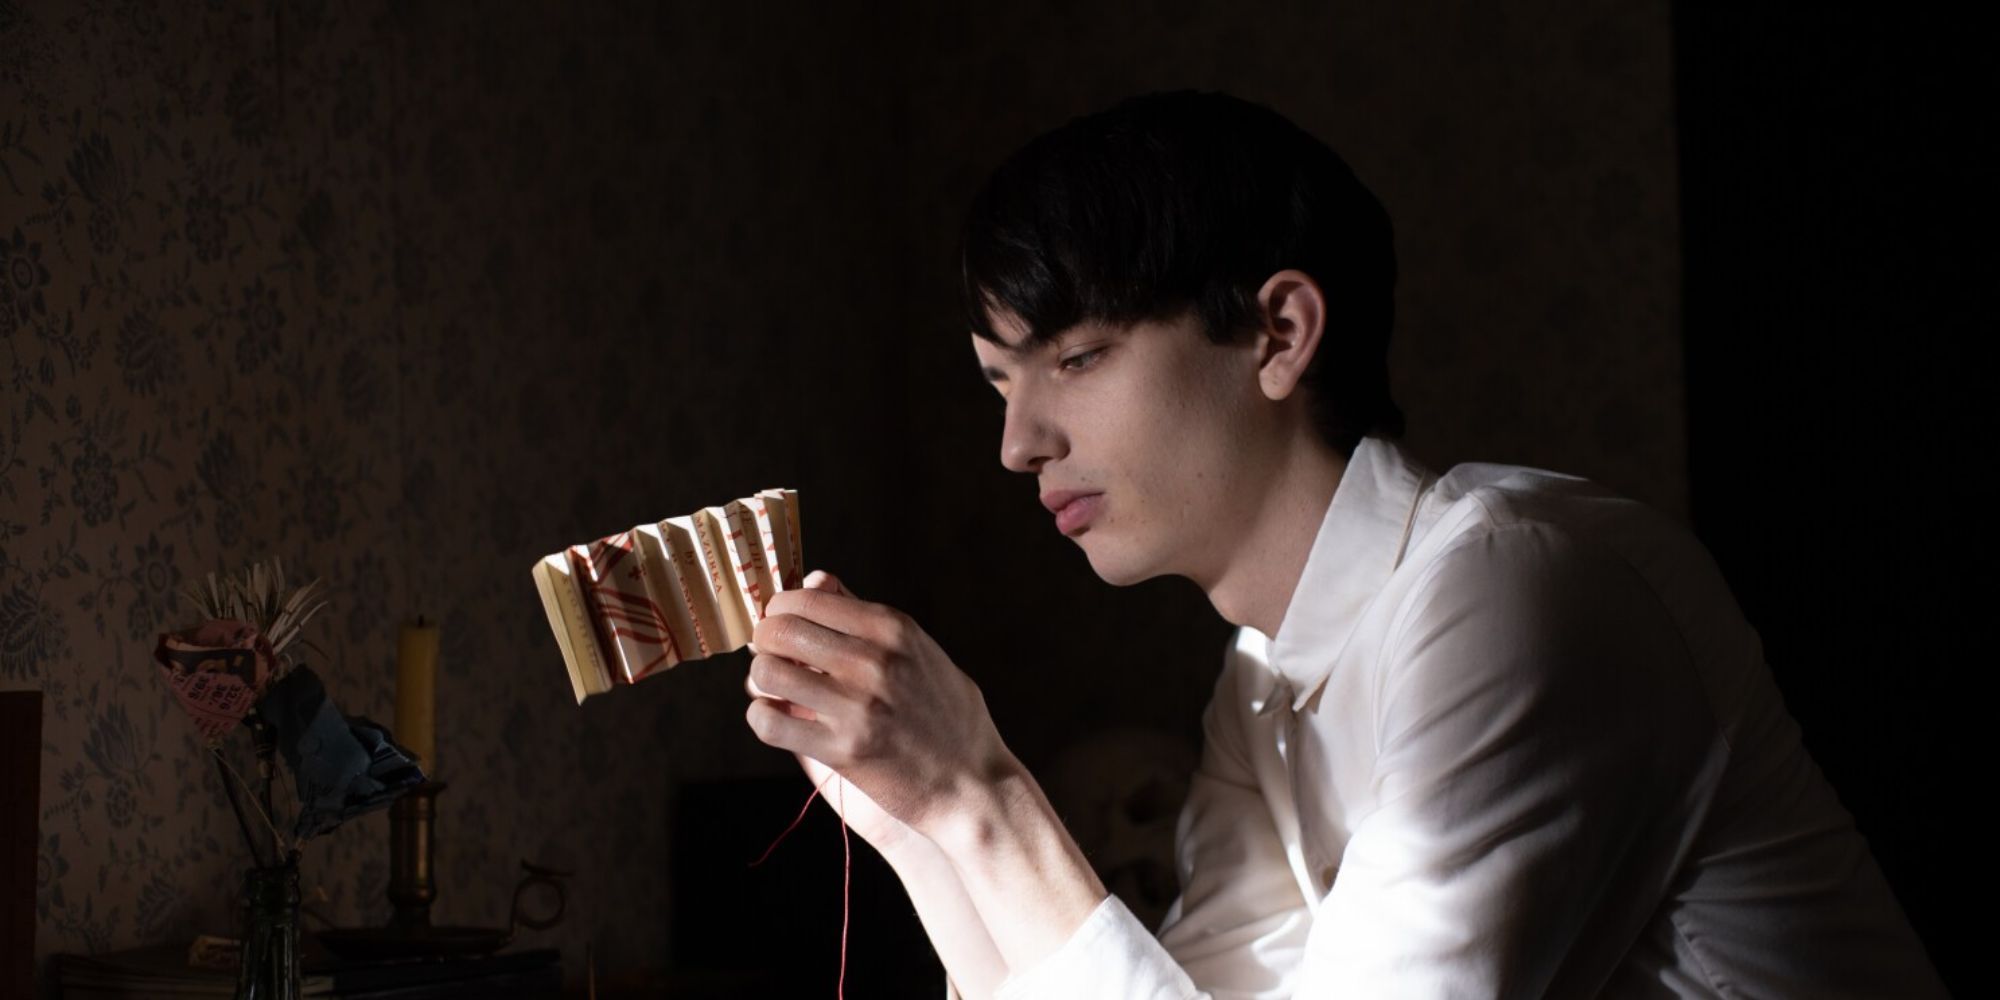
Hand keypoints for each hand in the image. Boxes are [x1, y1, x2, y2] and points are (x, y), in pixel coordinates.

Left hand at [745, 571, 920, 852]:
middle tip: (773, 657)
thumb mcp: (920, 651)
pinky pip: (770, 723)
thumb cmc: (948, 715)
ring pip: (766, 673)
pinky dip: (762, 718)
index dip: (781, 611)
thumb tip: (816, 579)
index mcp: (892, 628)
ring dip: (762, 680)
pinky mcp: (843, 751)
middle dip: (765, 642)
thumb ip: (865, 616)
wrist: (974, 783)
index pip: (806, 598)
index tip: (782, 627)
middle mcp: (873, 660)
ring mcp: (857, 706)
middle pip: (779, 630)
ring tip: (776, 690)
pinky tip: (777, 720)